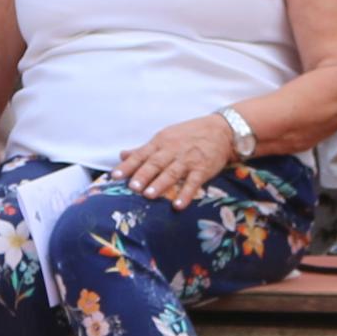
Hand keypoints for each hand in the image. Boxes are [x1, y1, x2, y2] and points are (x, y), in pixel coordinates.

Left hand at [116, 116, 235, 207]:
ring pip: (172, 172)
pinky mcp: (203, 169)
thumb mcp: (164, 137)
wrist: (221, 130)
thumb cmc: (189, 135)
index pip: (141, 155)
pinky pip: (193, 182)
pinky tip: (178, 205)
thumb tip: (122, 154)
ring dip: (160, 184)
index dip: (128, 165)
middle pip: (155, 163)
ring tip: (149, 196)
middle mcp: (172, 150)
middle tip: (131, 187)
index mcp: (160, 143)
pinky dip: (186, 194)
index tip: (115, 176)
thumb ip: (143, 149)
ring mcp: (188, 160)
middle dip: (143, 175)